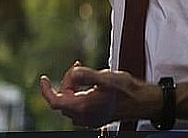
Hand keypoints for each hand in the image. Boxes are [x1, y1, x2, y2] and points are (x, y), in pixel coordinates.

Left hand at [40, 66, 160, 127]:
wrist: (144, 102)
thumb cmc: (128, 90)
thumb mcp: (107, 77)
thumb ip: (87, 75)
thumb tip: (73, 72)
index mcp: (84, 107)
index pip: (55, 101)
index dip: (46, 90)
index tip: (43, 78)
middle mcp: (84, 116)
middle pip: (63, 99)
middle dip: (66, 82)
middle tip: (78, 68)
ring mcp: (90, 118)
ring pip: (71, 102)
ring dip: (73, 86)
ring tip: (83, 71)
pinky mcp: (96, 116)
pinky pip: (79, 105)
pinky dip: (79, 92)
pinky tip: (89, 82)